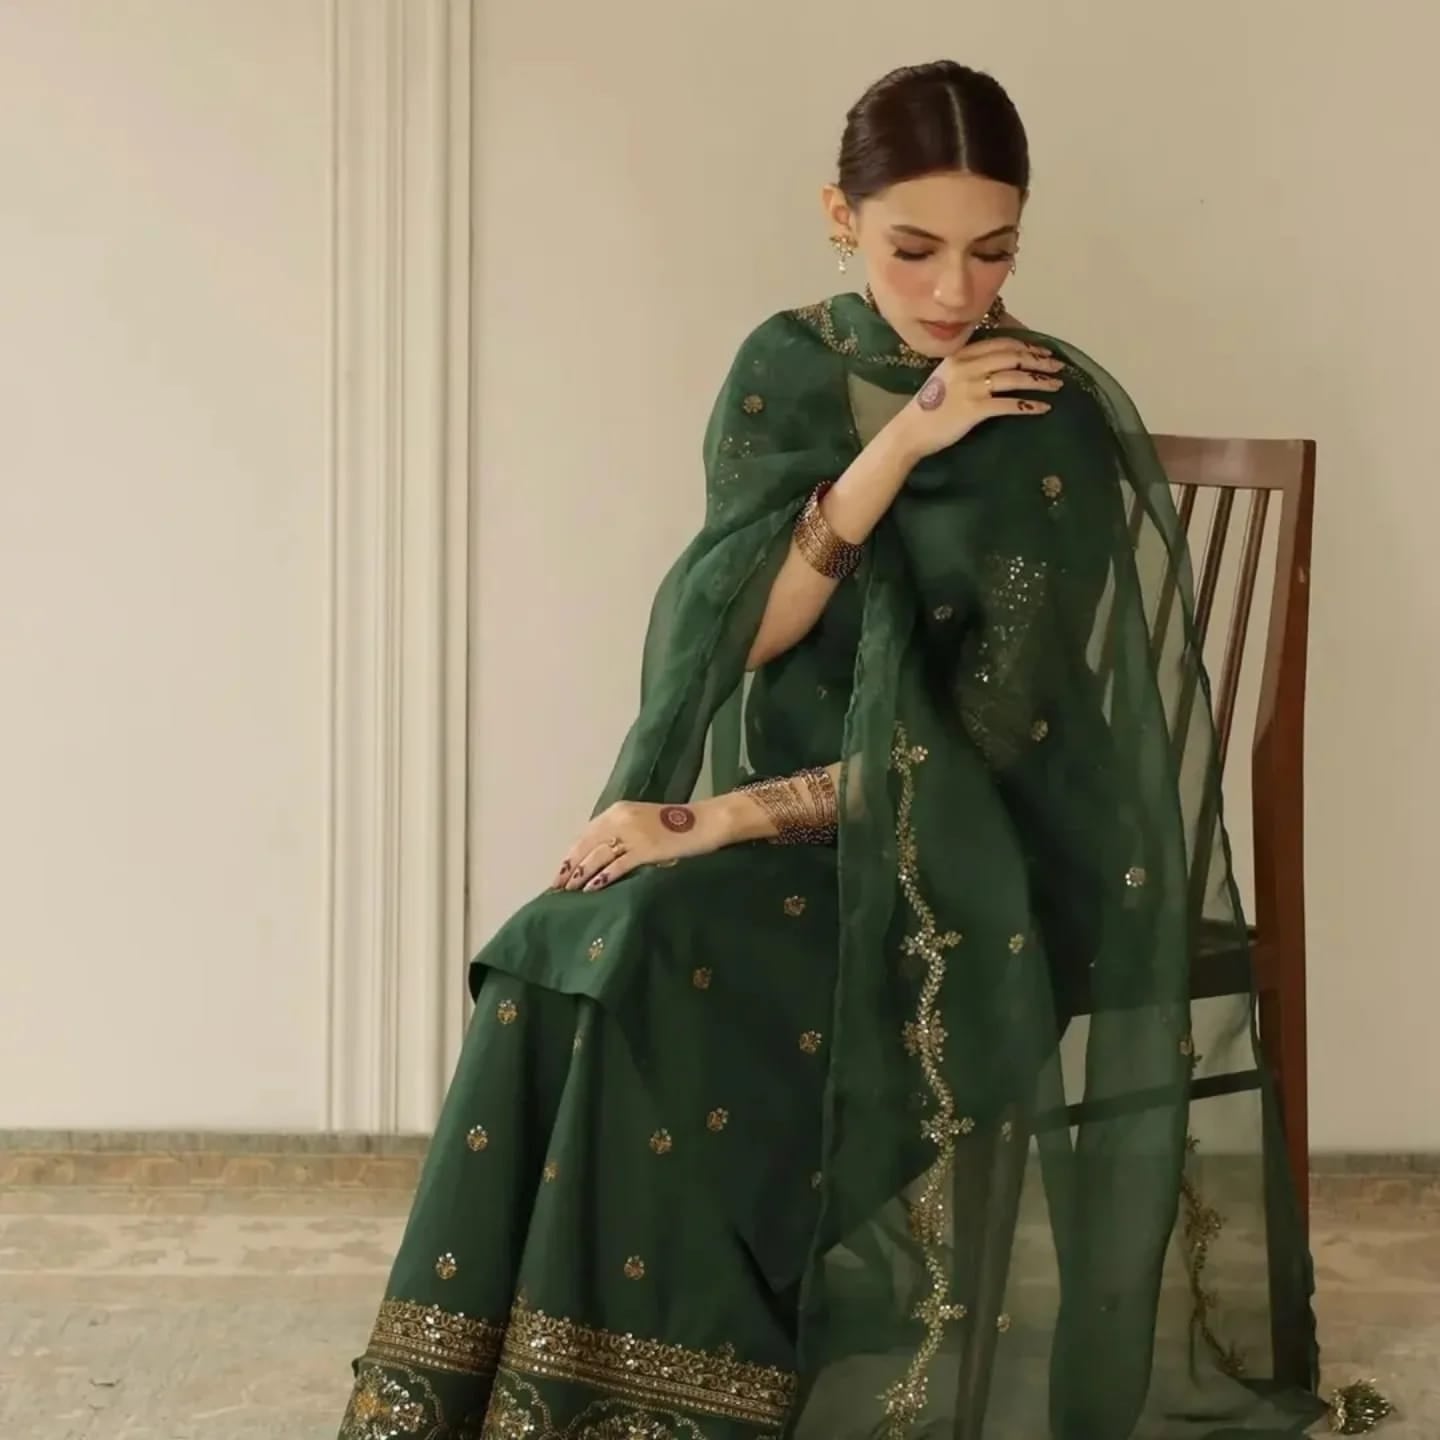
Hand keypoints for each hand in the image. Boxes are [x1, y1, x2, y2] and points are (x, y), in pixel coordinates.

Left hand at [551, 797, 739, 892]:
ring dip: (581, 875)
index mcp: (617, 811)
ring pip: (597, 856)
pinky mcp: (645, 849)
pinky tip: (593, 889)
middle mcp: (620, 819)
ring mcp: (632, 834)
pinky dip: (602, 877)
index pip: (585, 836)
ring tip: (570, 892)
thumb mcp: (641, 821)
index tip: (559, 874)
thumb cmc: (675, 825)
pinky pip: (617, 865)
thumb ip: (619, 833)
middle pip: (585, 846)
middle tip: (557, 889)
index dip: (570, 856)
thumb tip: (597, 857)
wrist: (705, 822)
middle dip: (570, 869)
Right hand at [893, 338, 1064, 460]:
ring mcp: (971, 387)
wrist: (910, 431)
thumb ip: (969, 365)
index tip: (1043, 351)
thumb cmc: (929, 407)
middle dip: (1039, 361)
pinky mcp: (974, 409)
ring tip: (1057, 385)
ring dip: (1039, 381)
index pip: (1001, 343)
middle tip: (1058, 366)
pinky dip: (1029, 406)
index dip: (1026, 346)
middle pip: (1012, 357)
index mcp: (961, 355)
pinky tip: (1043, 408)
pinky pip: (1009, 404)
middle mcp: (967, 366)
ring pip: (1014, 378)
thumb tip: (999, 363)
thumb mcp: (946, 376)